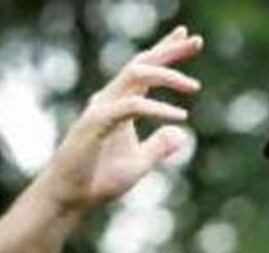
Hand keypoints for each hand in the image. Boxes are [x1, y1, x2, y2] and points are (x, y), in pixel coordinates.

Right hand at [39, 26, 202, 211]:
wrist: (71, 197)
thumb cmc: (99, 179)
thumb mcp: (139, 163)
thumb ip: (158, 147)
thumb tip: (181, 134)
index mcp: (121, 104)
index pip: (145, 70)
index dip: (165, 51)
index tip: (188, 38)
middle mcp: (110, 99)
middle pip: (142, 63)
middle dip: (169, 50)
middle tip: (197, 40)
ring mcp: (102, 108)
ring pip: (135, 75)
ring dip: (167, 75)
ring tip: (194, 86)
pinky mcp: (96, 123)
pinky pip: (131, 106)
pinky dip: (156, 109)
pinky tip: (179, 116)